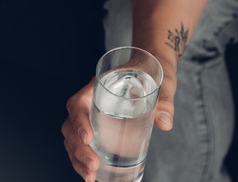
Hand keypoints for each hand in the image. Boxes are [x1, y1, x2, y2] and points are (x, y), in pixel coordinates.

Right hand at [61, 55, 178, 180]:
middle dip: (78, 149)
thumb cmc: (154, 71)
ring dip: (77, 159)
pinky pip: (84, 144)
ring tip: (90, 177)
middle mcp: (90, 101)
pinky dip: (84, 160)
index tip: (89, 138)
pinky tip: (93, 176)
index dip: (79, 120)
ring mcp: (92, 114)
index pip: (78, 103)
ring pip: (73, 138)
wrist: (153, 66)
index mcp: (99, 86)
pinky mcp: (99, 126)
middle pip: (71, 126)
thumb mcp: (162, 83)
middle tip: (93, 167)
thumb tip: (166, 122)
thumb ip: (164, 101)